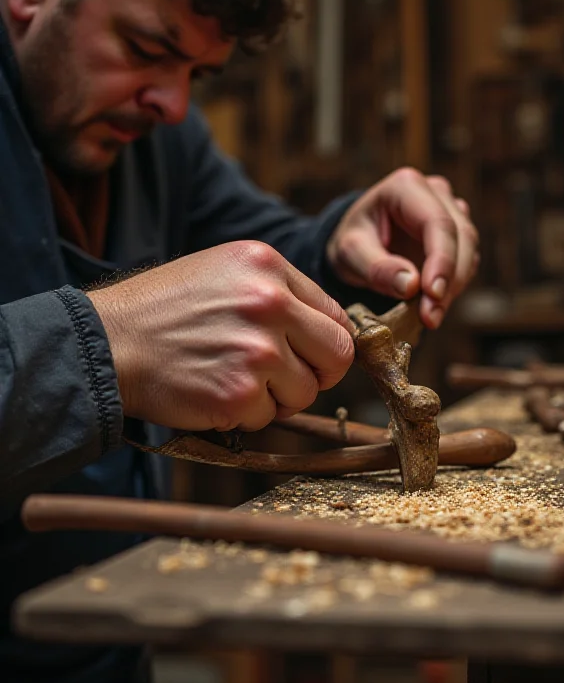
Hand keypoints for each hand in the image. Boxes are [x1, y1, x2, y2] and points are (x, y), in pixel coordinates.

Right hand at [87, 241, 353, 431]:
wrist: (108, 342)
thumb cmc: (165, 310)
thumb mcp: (226, 273)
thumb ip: (281, 292)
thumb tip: (329, 328)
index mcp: (268, 265)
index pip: (336, 316)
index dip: (325, 343)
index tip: (308, 355)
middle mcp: (269, 302)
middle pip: (337, 356)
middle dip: (316, 374)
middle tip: (283, 378)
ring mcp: (257, 349)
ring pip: (305, 392)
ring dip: (276, 397)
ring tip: (235, 378)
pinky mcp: (238, 392)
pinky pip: (267, 417)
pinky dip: (245, 415)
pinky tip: (214, 392)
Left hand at [326, 168, 478, 327]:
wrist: (358, 244)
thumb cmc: (352, 242)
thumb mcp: (350, 254)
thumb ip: (377, 269)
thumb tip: (412, 285)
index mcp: (406, 186)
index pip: (437, 223)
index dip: (442, 261)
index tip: (433, 295)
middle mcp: (436, 192)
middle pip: (461, 237)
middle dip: (450, 281)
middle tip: (431, 317)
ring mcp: (451, 210)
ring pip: (469, 250)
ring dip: (454, 287)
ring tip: (429, 315)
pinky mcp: (458, 234)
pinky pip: (466, 261)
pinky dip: (454, 286)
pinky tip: (433, 304)